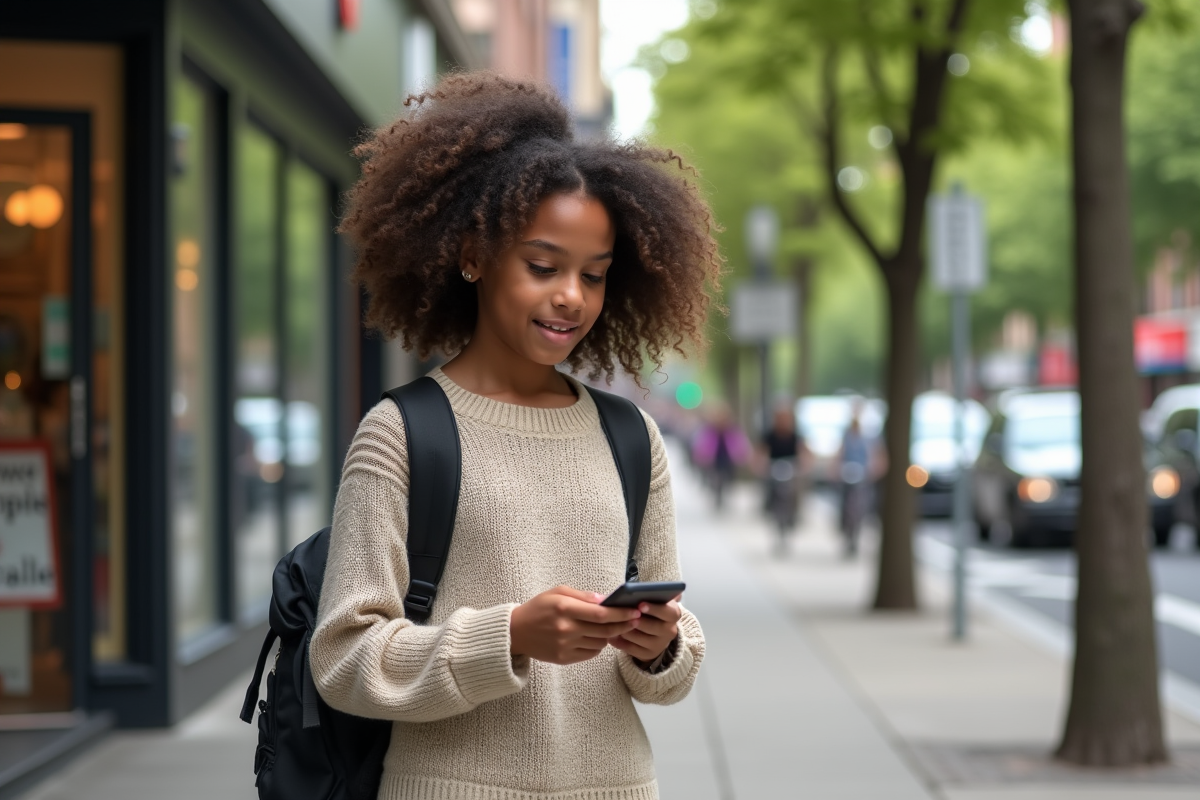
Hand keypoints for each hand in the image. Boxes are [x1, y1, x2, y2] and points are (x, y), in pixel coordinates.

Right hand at [510, 586, 640, 664]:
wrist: (515, 632)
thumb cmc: (538, 608)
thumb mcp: (557, 592)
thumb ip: (582, 596)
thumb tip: (605, 600)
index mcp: (564, 609)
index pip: (601, 614)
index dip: (621, 613)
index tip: (634, 611)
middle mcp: (566, 629)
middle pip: (605, 630)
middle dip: (624, 625)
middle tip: (635, 620)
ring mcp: (565, 646)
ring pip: (600, 643)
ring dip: (610, 635)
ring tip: (613, 627)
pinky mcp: (564, 658)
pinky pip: (590, 653)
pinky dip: (598, 646)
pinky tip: (596, 637)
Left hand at [608, 597, 681, 662]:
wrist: (656, 632)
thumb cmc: (651, 611)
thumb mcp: (654, 601)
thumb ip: (647, 593)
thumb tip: (631, 588)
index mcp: (673, 614)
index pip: (669, 612)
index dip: (654, 609)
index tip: (640, 604)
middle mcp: (670, 631)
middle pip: (654, 627)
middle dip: (638, 621)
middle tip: (625, 616)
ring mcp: (660, 645)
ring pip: (641, 639)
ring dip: (626, 631)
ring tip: (614, 624)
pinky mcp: (649, 654)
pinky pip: (632, 649)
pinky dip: (620, 643)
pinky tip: (611, 636)